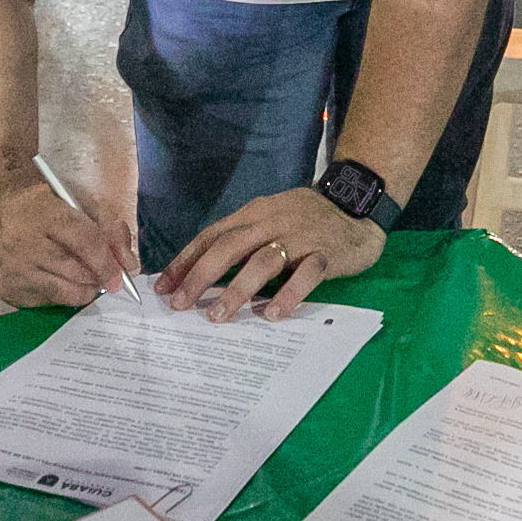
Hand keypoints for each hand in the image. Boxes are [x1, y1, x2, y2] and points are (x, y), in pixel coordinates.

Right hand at [0, 180, 136, 308]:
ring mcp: (12, 268)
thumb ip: (109, 228)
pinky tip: (56, 277)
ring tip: (85, 279)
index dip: (107, 263)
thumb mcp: (80, 201)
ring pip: (63, 293)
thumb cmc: (43, 203)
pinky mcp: (5, 287)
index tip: (120, 278)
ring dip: (82, 290)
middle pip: (76, 272)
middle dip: (97, 278)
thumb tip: (128, 264)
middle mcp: (23, 242)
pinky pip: (46, 301)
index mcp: (44, 213)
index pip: (85, 242)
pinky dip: (59, 294)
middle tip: (105, 278)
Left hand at [158, 187, 386, 321]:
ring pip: (263, 261)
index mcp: (255, 213)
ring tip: (218, 316)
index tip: (163, 286)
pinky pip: (306, 274)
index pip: (213, 234)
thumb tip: (202, 272)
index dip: (186, 259)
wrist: (358, 204)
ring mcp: (300, 237)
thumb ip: (242, 239)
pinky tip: (272, 314)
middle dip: (201, 276)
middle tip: (180, 304)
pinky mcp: (327, 253)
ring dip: (237, 289)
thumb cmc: (306, 218)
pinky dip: (288, 294)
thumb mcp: (270, 217)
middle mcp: (273, 222)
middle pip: (230, 247)